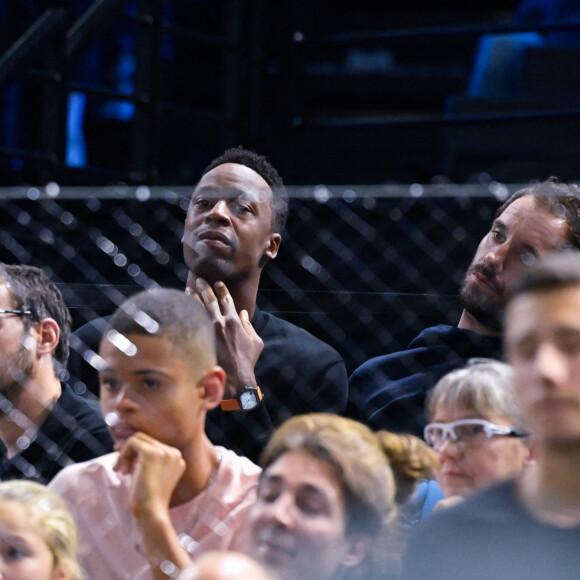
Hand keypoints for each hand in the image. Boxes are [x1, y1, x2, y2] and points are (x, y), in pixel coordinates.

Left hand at [114, 433, 193, 577]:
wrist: (151, 513)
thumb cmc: (147, 499)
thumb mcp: (148, 474)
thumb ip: (143, 459)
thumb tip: (122, 442)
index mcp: (177, 458)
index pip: (154, 444)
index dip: (137, 453)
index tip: (128, 466)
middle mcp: (174, 452)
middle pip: (146, 439)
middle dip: (130, 451)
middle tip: (121, 467)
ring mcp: (165, 452)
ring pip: (138, 438)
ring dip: (125, 452)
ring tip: (121, 470)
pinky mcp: (152, 454)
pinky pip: (132, 442)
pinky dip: (123, 454)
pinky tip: (120, 470)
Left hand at [188, 278, 263, 398]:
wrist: (235, 378)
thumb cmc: (247, 361)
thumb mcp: (256, 342)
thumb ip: (249, 326)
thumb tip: (243, 314)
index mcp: (235, 321)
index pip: (227, 300)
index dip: (222, 290)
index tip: (218, 283)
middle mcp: (220, 323)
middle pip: (210, 300)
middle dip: (205, 288)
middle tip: (199, 280)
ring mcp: (208, 331)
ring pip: (198, 309)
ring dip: (193, 298)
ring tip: (188, 289)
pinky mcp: (200, 340)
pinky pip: (192, 323)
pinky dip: (188, 313)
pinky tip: (182, 308)